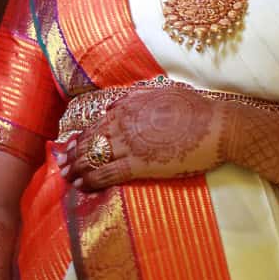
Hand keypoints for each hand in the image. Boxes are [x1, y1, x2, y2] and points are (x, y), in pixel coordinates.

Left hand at [55, 88, 233, 190]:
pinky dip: (91, 181)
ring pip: (93, 158)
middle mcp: (124, 124)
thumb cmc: (196, 109)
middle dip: (73, 155)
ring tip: (68, 178)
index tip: (71, 145)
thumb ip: (136, 98)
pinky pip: (107, 174)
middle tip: (61, 165)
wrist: (216, 126)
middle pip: (90, 141)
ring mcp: (130, 145)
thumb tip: (114, 105)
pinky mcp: (139, 165)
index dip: (81, 137)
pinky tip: (83, 187)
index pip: (96, 124)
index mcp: (129, 107)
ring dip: (78, 169)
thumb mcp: (163, 92)